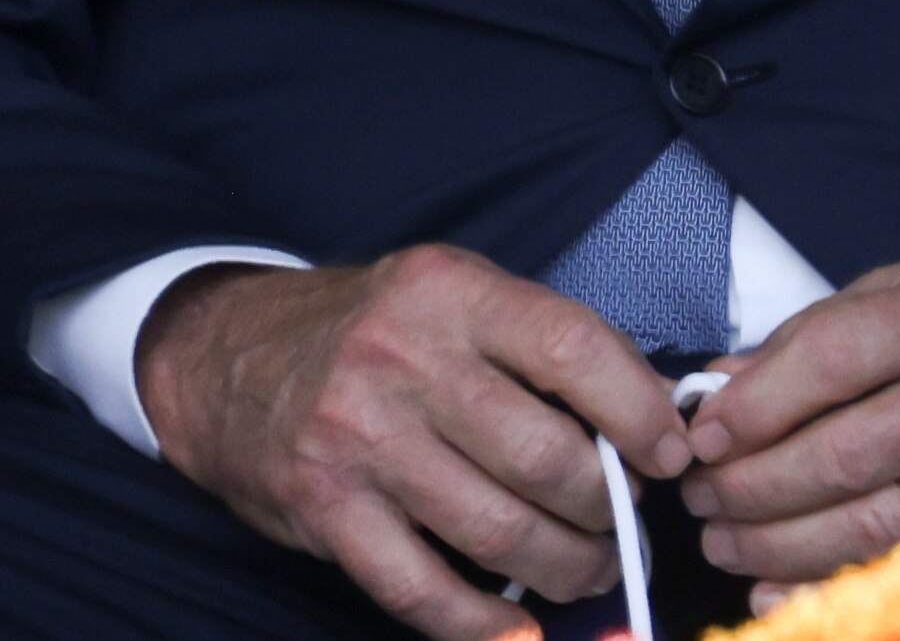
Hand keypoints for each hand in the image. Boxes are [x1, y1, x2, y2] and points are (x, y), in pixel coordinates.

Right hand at [138, 247, 691, 640]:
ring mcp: (359, 438)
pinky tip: (517, 630)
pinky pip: (423, 590)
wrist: (228, 358)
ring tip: (586, 570)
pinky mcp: (326, 509)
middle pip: (545, 457)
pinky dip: (484, 626)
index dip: (640, 413)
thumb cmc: (370, 332)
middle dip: (606, 508)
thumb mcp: (452, 298)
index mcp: (450, 292)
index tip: (671, 454)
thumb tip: (655, 412)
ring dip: (564, 568)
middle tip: (622, 523)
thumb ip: (539, 345)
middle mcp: (402, 358)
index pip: (574, 351)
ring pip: (498, 530)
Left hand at [676, 248, 899, 594]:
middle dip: (752, 485)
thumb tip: (724, 386)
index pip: (830, 357)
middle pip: (842, 452)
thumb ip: (822, 331)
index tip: (704, 433)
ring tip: (726, 540)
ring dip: (779, 542)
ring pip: (870, 521)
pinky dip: (836, 583)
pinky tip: (782, 586)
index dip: (755, 403)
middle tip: (702, 497)